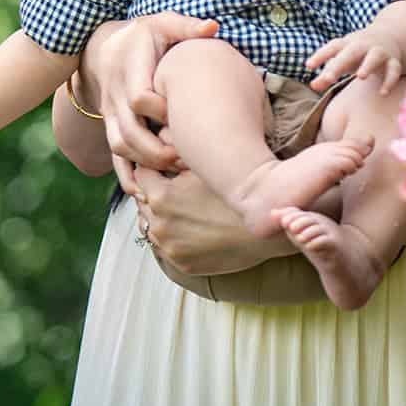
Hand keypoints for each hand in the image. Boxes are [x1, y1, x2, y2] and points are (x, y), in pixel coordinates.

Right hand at [81, 12, 220, 187]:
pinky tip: (146, 192)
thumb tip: (212, 28)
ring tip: (176, 172)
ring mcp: (110, 114)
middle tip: (187, 159)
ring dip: (146, 164)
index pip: (139, 97)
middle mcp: (116, 94)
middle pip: (128, 130)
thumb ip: (186, 26)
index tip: (186, 115)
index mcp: (130, 68)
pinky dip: (128, 176)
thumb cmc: (145, 35)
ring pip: (120, 147)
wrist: (105, 48)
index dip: (161, 110)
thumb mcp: (163, 23)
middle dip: (155, 150)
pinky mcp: (110, 127)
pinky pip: (114, 157)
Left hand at [135, 168, 285, 277]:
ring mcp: (170, 248)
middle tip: (176, 185)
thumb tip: (158, 141)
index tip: (164, 164)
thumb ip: (175, 156)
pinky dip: (173, 236)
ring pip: (152, 226)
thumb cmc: (237, 192)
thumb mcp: (204, 167)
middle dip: (155, 191)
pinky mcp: (182, 264)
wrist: (265, 229)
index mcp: (161, 197)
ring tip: (185, 207)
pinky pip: (166, 248)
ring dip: (161, 216)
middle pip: (143, 201)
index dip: (153, 166)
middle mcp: (160, 225)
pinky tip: (192, 226)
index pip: (140, 175)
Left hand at [306, 26, 405, 93]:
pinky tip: (383, 93)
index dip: (320, 55)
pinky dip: (389, 80)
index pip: (332, 47)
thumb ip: (327, 74)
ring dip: (368, 65)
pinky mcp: (393, 61)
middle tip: (328, 78)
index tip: (308, 66)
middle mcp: (363, 45)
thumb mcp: (342, 60)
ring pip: (374, 56)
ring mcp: (379, 52)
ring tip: (360, 77)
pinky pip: (393, 70)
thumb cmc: (357, 53)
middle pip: (351, 52)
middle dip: (339, 64)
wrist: (387, 36)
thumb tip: (312, 86)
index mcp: (348, 44)